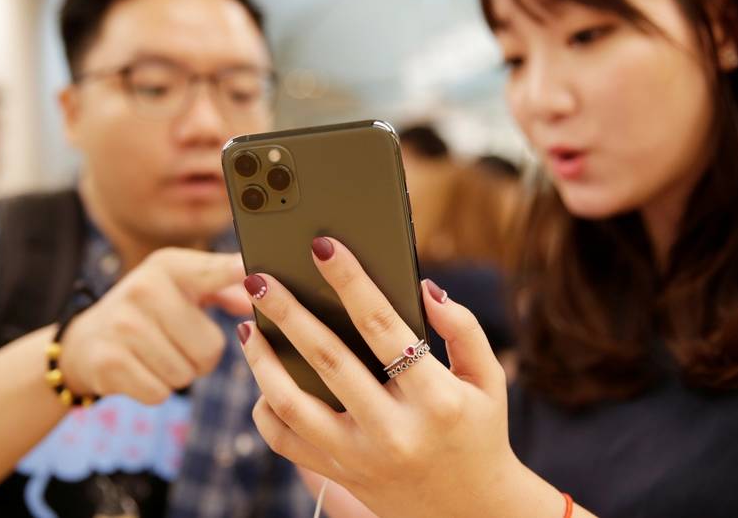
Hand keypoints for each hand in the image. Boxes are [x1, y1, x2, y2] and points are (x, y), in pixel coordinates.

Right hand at [59, 249, 250, 404]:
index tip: (256, 276)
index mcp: (170, 265)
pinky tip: (141, 370)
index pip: (215, 271)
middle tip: (178, 343)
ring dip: (179, 373)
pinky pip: (160, 392)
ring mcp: (123, 324)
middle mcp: (144, 288)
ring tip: (157, 354)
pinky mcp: (108, 361)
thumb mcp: (184, 289)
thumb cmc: (153, 312)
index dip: (238, 274)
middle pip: (210, 347)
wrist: (85, 341)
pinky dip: (156, 389)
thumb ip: (226, 287)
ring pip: (186, 373)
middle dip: (202, 356)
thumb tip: (256, 295)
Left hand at [238, 237, 565, 517]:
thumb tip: (425, 286)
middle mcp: (393, 431)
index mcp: (435, 398)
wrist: (470, 512)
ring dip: (262, 360)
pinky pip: (285, 442)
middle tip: (257, 277)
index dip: (350, 281)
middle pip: (327, 360)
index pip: (383, 326)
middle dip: (288, 312)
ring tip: (248, 325)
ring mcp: (360, 458)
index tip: (322, 246)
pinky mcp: (339, 474)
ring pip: (292, 405)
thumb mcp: (488, 380)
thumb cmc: (478, 432)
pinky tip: (263, 379)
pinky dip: (265, 409)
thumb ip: (462, 329)